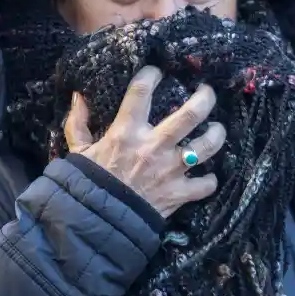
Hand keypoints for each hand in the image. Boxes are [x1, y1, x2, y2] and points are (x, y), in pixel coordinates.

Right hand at [64, 66, 225, 218]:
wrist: (96, 223)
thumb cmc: (87, 185)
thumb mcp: (77, 151)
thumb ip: (78, 123)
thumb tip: (78, 97)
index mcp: (126, 133)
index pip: (141, 92)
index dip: (151, 75)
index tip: (157, 72)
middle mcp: (154, 147)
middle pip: (190, 114)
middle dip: (204, 98)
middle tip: (207, 92)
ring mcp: (170, 170)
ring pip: (207, 146)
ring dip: (216, 135)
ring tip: (217, 129)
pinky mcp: (178, 193)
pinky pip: (205, 185)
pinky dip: (209, 181)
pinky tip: (207, 176)